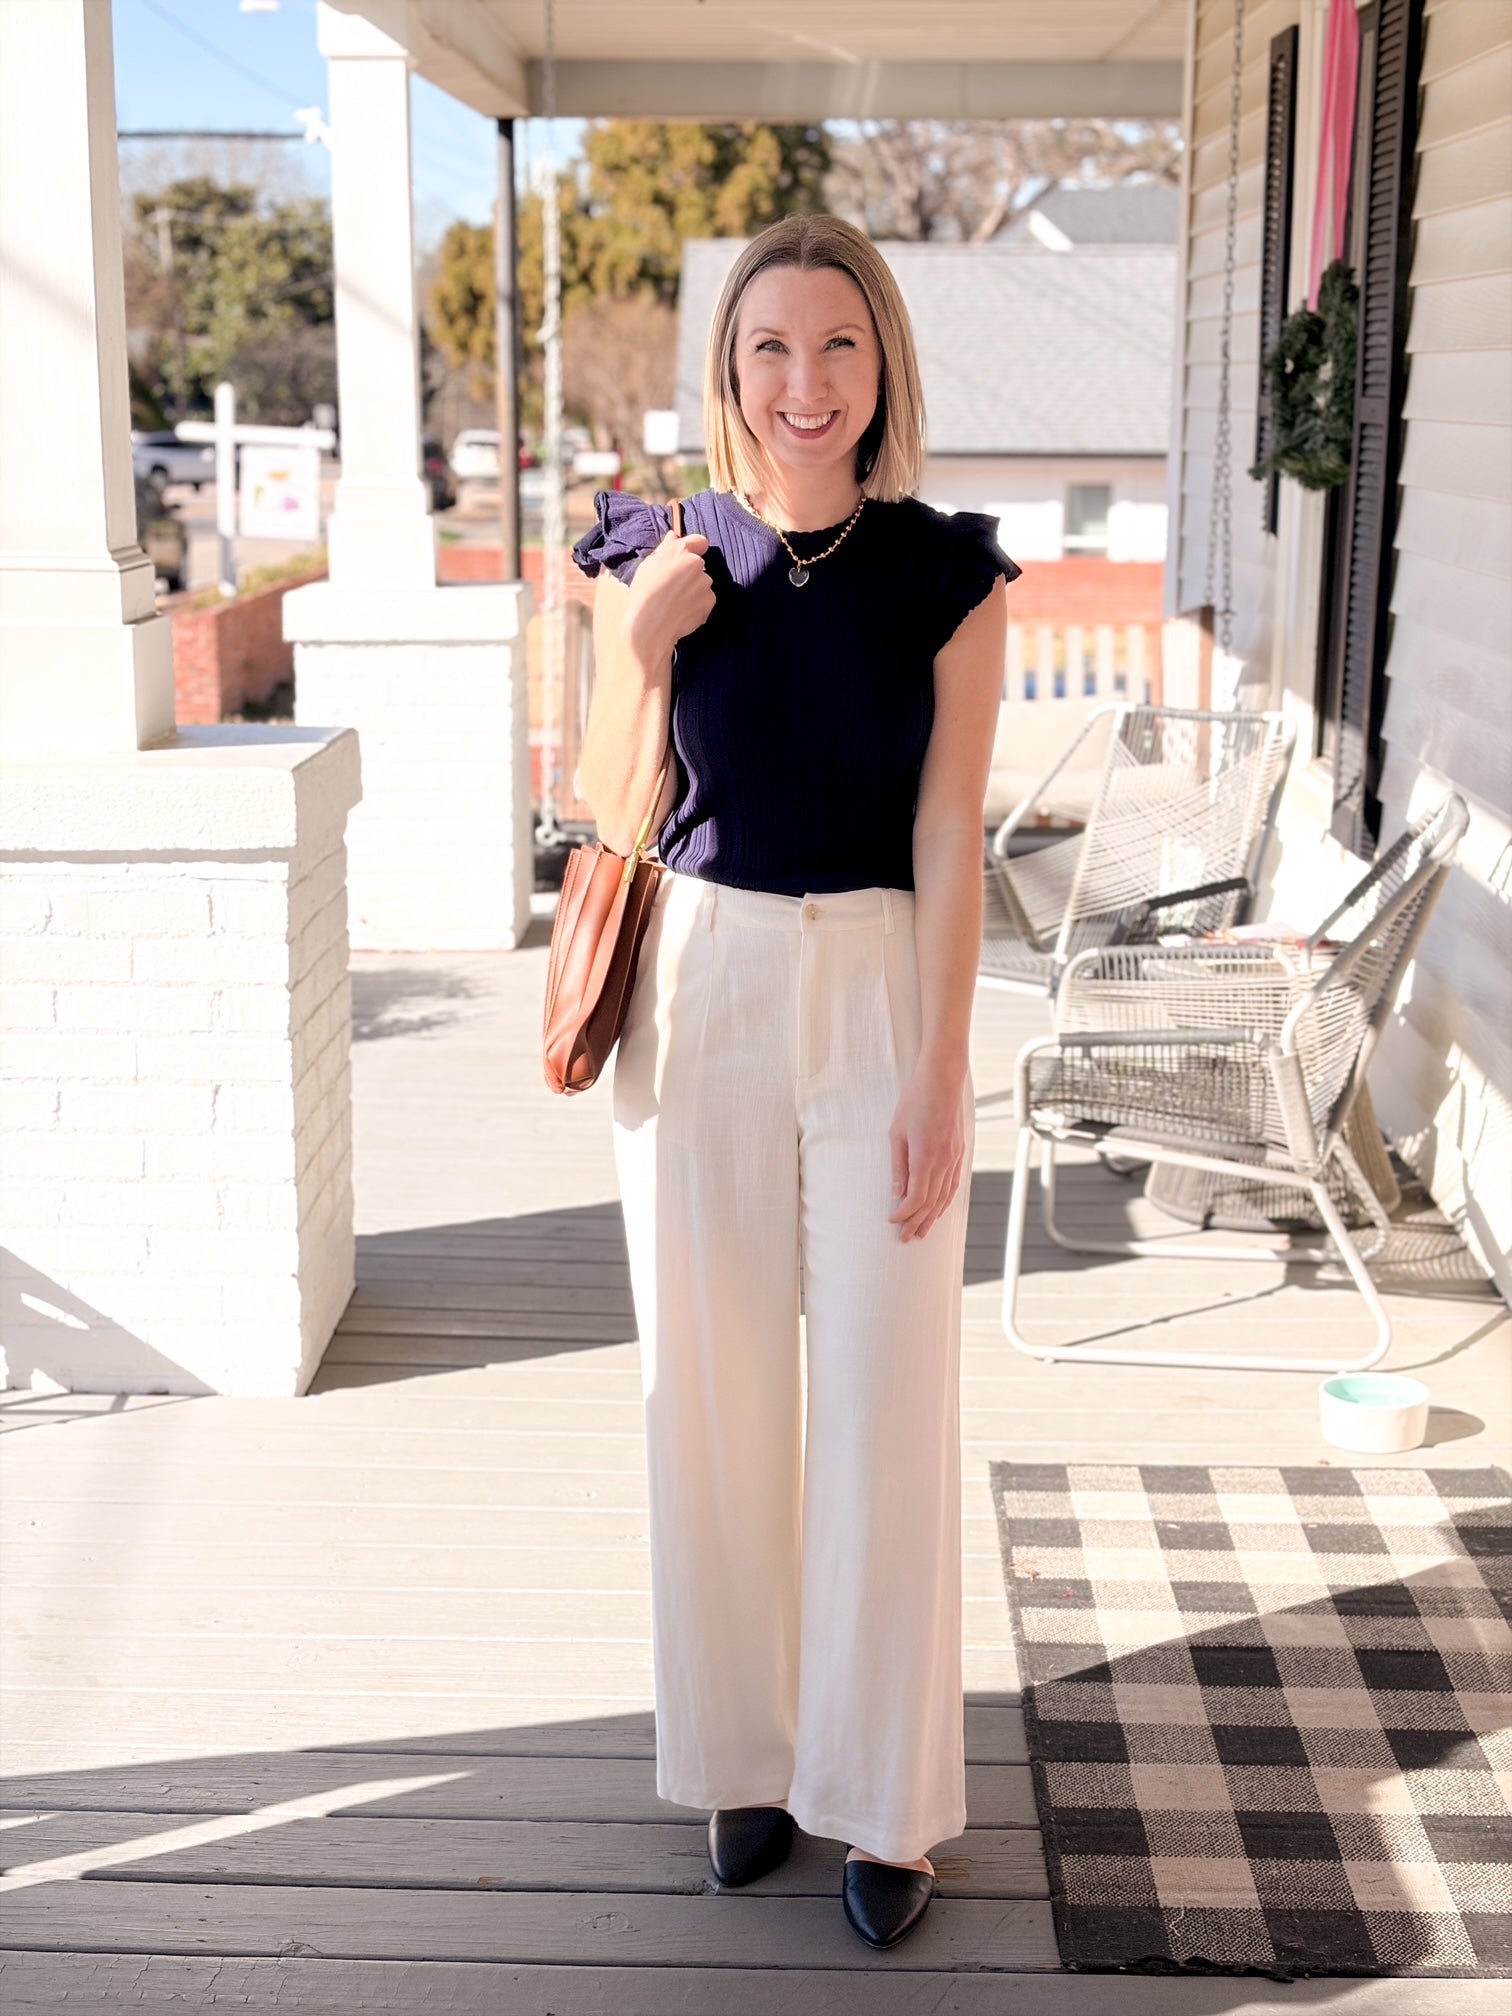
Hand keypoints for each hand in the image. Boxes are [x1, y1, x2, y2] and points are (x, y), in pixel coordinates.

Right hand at [625, 523, 715, 660]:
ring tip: (674, 603)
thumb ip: (665, 549)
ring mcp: (706, 584)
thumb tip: (673, 535)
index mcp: (681, 551)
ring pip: (702, 585)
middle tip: (671, 587)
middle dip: (690, 574)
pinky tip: (680, 612)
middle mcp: (697, 564)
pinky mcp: (709, 601)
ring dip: (693, 591)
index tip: (686, 558)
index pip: (699, 541)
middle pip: (699, 566)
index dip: (694, 548)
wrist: (650, 624)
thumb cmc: (644, 593)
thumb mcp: (648, 565)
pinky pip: (705, 601)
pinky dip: (696, 606)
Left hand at [888, 1056, 966, 1242]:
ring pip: (945, 1197)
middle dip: (917, 1223)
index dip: (904, 1214)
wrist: (942, 1080)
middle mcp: (944, 1161)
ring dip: (933, 1217)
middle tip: (906, 1239)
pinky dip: (946, 1201)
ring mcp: (955, 1158)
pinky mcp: (960, 1152)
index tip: (893, 1222)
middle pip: (931, 1202)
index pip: (916, 1197)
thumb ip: (898, 1167)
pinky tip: (940, 1209)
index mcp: (925, 1157)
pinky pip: (954, 1184)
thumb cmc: (915, 1102)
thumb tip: (896, 1194)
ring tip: (923, 1232)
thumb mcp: (897, 1134)